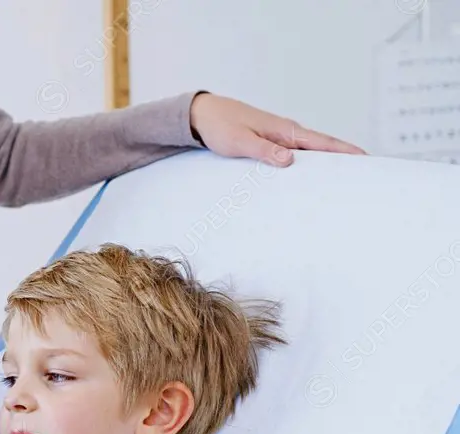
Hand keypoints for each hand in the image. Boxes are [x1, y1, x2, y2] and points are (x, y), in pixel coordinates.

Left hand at [189, 92, 365, 167]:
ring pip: (309, 153)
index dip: (345, 151)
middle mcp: (287, 133)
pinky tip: (309, 177)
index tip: (366, 158)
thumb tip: (290, 160)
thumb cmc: (221, 126)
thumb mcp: (240, 141)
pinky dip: (306, 165)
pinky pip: (295, 155)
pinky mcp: (271, 143)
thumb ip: (264, 150)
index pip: (322, 142)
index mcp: (285, 130)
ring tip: (343, 182)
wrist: (204, 114)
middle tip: (362, 177)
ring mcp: (280, 138)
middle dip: (343, 160)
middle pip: (322, 148)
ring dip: (326, 165)